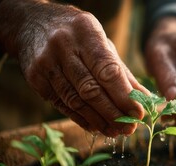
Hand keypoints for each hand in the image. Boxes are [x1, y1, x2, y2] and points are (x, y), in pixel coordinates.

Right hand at [0, 0, 147, 136]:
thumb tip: (144, 99)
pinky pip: (62, 105)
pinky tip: (96, 126)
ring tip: (115, 131)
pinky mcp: (35, 79)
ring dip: (98, 120)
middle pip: (91, 89)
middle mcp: (63, 46)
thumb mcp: (102, 43)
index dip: (124, 95)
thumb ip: (122, 72)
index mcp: (86, 32)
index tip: (139, 113)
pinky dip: (81, 118)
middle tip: (129, 128)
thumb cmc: (78, 36)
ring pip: (75, 101)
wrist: (31, 24)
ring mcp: (46, 63)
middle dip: (113, 113)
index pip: (107, 70)